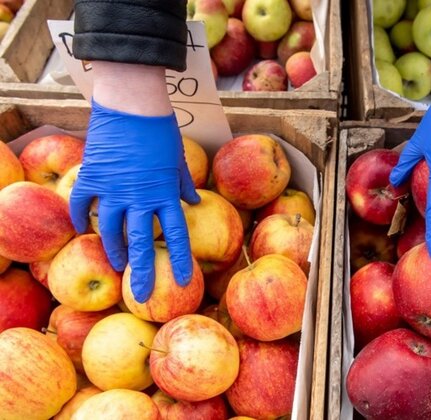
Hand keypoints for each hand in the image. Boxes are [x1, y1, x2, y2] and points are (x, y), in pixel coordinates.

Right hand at [70, 100, 199, 302]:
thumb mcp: (178, 159)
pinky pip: (82, 204)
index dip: (181, 259)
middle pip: (141, 242)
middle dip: (142, 272)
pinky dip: (80, 217)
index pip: (177, 234)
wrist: (132, 104)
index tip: (185, 280)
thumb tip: (194, 202)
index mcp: (166, 193)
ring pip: (109, 230)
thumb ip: (184, 184)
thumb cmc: (160, 130)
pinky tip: (82, 228)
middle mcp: (140, 197)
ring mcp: (113, 189)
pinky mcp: (92, 177)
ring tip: (118, 264)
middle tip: (141, 295)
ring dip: (113, 249)